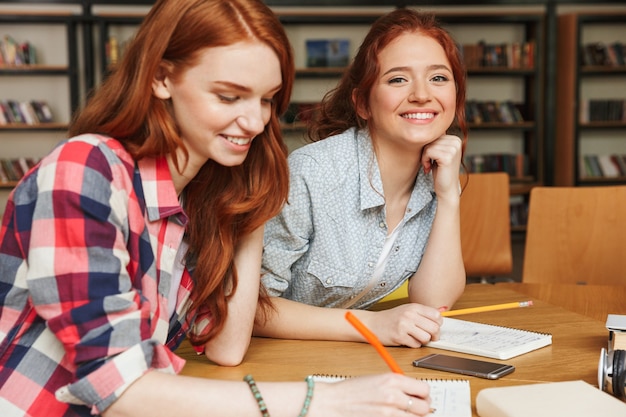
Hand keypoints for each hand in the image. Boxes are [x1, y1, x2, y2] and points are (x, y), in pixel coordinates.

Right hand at [311, 373, 431, 416]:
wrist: (332, 402)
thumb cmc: (350, 390)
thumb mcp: (376, 379)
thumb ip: (396, 384)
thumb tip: (413, 391)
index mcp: (392, 380)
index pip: (424, 389)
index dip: (423, 394)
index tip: (420, 397)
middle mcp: (393, 396)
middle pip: (424, 407)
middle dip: (421, 408)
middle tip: (415, 408)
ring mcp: (389, 413)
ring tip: (403, 414)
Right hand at [361, 303, 442, 346]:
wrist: (372, 323)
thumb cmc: (391, 318)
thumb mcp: (407, 310)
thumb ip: (423, 312)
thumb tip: (442, 312)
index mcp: (413, 307)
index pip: (436, 315)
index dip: (438, 323)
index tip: (434, 326)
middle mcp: (409, 315)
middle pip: (434, 328)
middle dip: (434, 335)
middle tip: (430, 336)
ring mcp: (404, 325)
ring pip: (426, 338)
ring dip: (423, 341)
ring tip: (416, 337)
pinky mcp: (399, 337)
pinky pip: (416, 345)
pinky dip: (414, 345)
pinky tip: (407, 340)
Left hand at [420, 134, 462, 201]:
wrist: (446, 189)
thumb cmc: (439, 171)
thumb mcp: (438, 153)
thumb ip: (436, 141)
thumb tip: (425, 126)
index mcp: (455, 139)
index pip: (433, 135)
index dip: (428, 147)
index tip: (431, 159)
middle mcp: (456, 141)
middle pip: (430, 139)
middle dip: (426, 152)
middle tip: (429, 164)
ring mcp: (453, 148)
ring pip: (428, 145)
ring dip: (424, 157)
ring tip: (429, 166)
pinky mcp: (448, 156)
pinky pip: (428, 151)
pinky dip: (425, 160)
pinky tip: (429, 168)